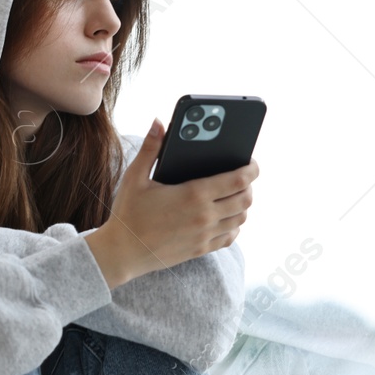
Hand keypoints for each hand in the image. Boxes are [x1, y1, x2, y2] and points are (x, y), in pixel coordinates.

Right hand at [86, 117, 255, 288]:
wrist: (122, 252)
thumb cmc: (128, 213)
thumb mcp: (136, 177)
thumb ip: (150, 148)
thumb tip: (159, 122)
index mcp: (193, 194)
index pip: (238, 180)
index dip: (251, 169)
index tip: (252, 163)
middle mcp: (205, 216)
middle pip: (245, 199)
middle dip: (249, 186)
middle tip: (244, 177)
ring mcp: (205, 235)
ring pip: (241, 218)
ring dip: (243, 205)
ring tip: (236, 194)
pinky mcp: (201, 249)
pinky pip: (230, 237)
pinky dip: (234, 225)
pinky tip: (226, 217)